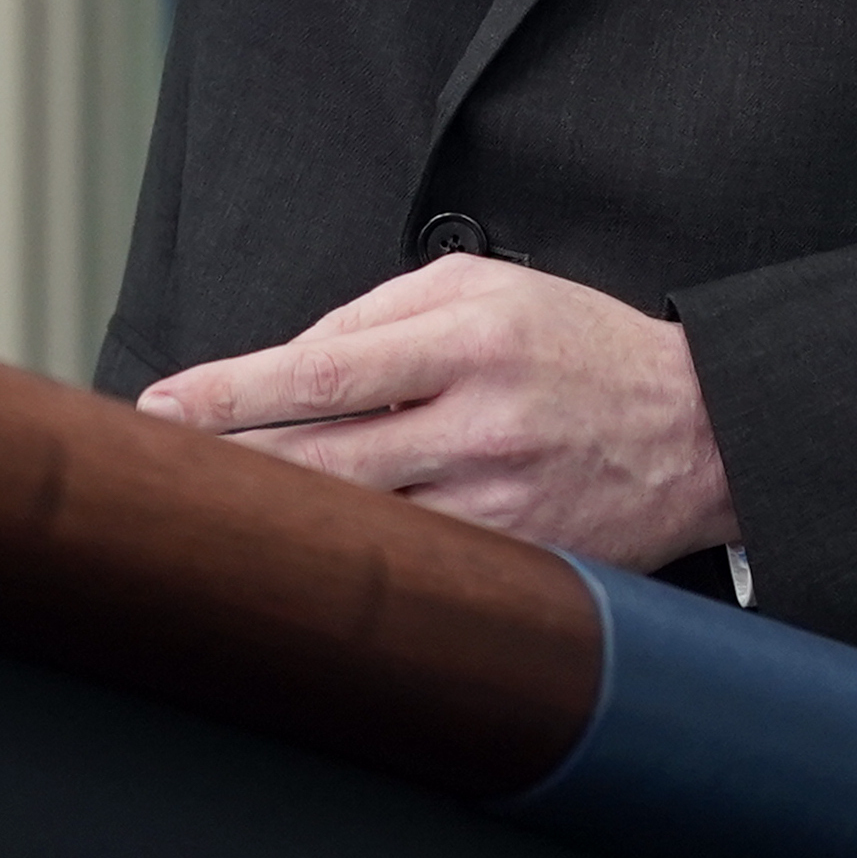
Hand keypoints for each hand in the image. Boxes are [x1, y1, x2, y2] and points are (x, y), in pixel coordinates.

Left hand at [134, 255, 740, 566]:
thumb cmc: (579, 346)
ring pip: (355, 527)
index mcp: (474, 338)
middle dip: (227, 470)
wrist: (699, 430)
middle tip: (158, 473)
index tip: (160, 407)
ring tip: (216, 516)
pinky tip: (309, 557)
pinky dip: (351, 561)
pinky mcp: (513, 564)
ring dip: (278, 524)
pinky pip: (410, 569)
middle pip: (321, 461)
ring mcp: (498, 506)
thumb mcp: (492, 287)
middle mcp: (483, 424)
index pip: (324, 370)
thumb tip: (283, 365)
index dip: (230, 393)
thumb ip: (381, 313)